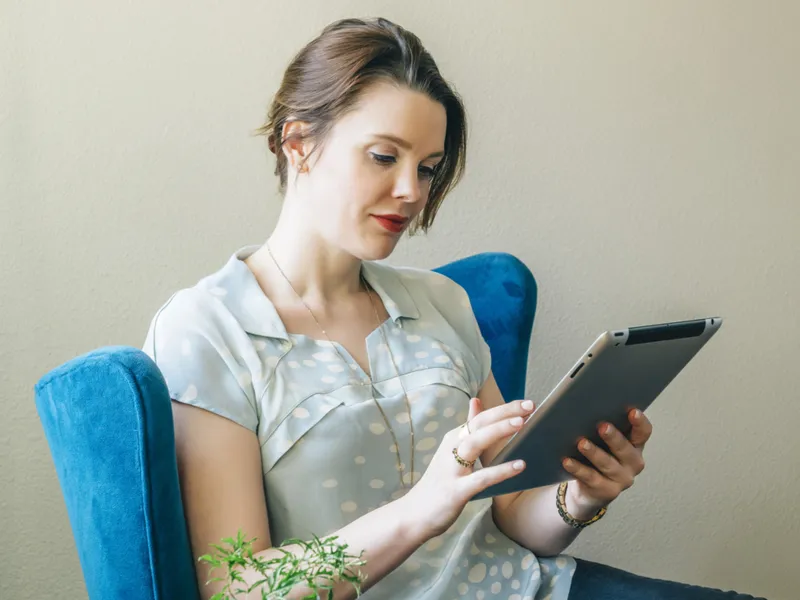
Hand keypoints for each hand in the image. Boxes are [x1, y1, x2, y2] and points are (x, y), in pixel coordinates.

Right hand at [402, 397, 534, 538]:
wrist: (413, 515)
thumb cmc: (439, 483)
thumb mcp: (451, 451)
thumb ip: (467, 428)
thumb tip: (476, 401)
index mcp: (453, 439)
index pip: (480, 418)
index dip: (503, 409)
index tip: (526, 403)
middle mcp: (451, 449)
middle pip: (478, 424)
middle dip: (504, 412)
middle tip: (529, 406)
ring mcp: (452, 469)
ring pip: (475, 443)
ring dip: (498, 431)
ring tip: (521, 423)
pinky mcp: (456, 491)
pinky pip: (481, 478)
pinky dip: (500, 470)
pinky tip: (519, 465)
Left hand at [562, 409, 652, 514]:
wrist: (590, 489)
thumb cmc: (598, 455)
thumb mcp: (604, 441)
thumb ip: (604, 427)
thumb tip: (587, 406)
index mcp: (635, 445)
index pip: (643, 433)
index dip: (640, 423)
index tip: (632, 411)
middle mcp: (633, 463)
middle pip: (626, 449)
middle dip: (614, 437)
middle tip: (602, 426)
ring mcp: (621, 479)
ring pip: (607, 464)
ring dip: (594, 453)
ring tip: (582, 443)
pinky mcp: (606, 491)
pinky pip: (591, 478)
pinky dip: (578, 468)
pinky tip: (567, 461)